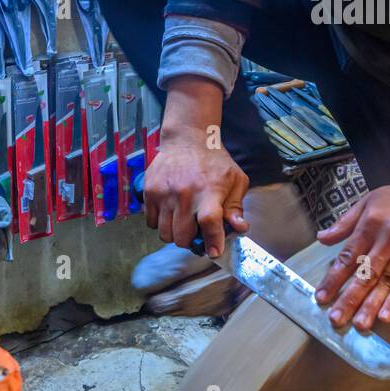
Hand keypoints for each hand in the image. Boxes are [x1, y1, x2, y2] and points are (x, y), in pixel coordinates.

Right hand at [144, 129, 249, 258]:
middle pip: (182, 236)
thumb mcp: (235, 179)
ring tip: (183, 221)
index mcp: (209, 190)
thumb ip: (236, 206)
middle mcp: (185, 193)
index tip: (214, 251)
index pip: (209, 222)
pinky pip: (151, 223)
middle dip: (191, 241)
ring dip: (175, 234)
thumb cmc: (214, 161)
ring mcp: (164, 193)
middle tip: (196, 232)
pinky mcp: (149, 192)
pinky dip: (161, 223)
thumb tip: (240, 228)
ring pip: (165, 234)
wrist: (187, 138)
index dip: (212, 241)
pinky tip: (171, 212)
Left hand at [315, 173, 389, 329]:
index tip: (321, 297)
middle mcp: (387, 237)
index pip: (348, 256)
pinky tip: (387, 316)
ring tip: (359, 325)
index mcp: (371, 223)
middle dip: (348, 298)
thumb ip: (346, 221)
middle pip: (365, 273)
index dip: (333, 277)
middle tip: (335, 319)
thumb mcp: (371, 200)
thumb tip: (322, 238)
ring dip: (371, 305)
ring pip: (385, 281)